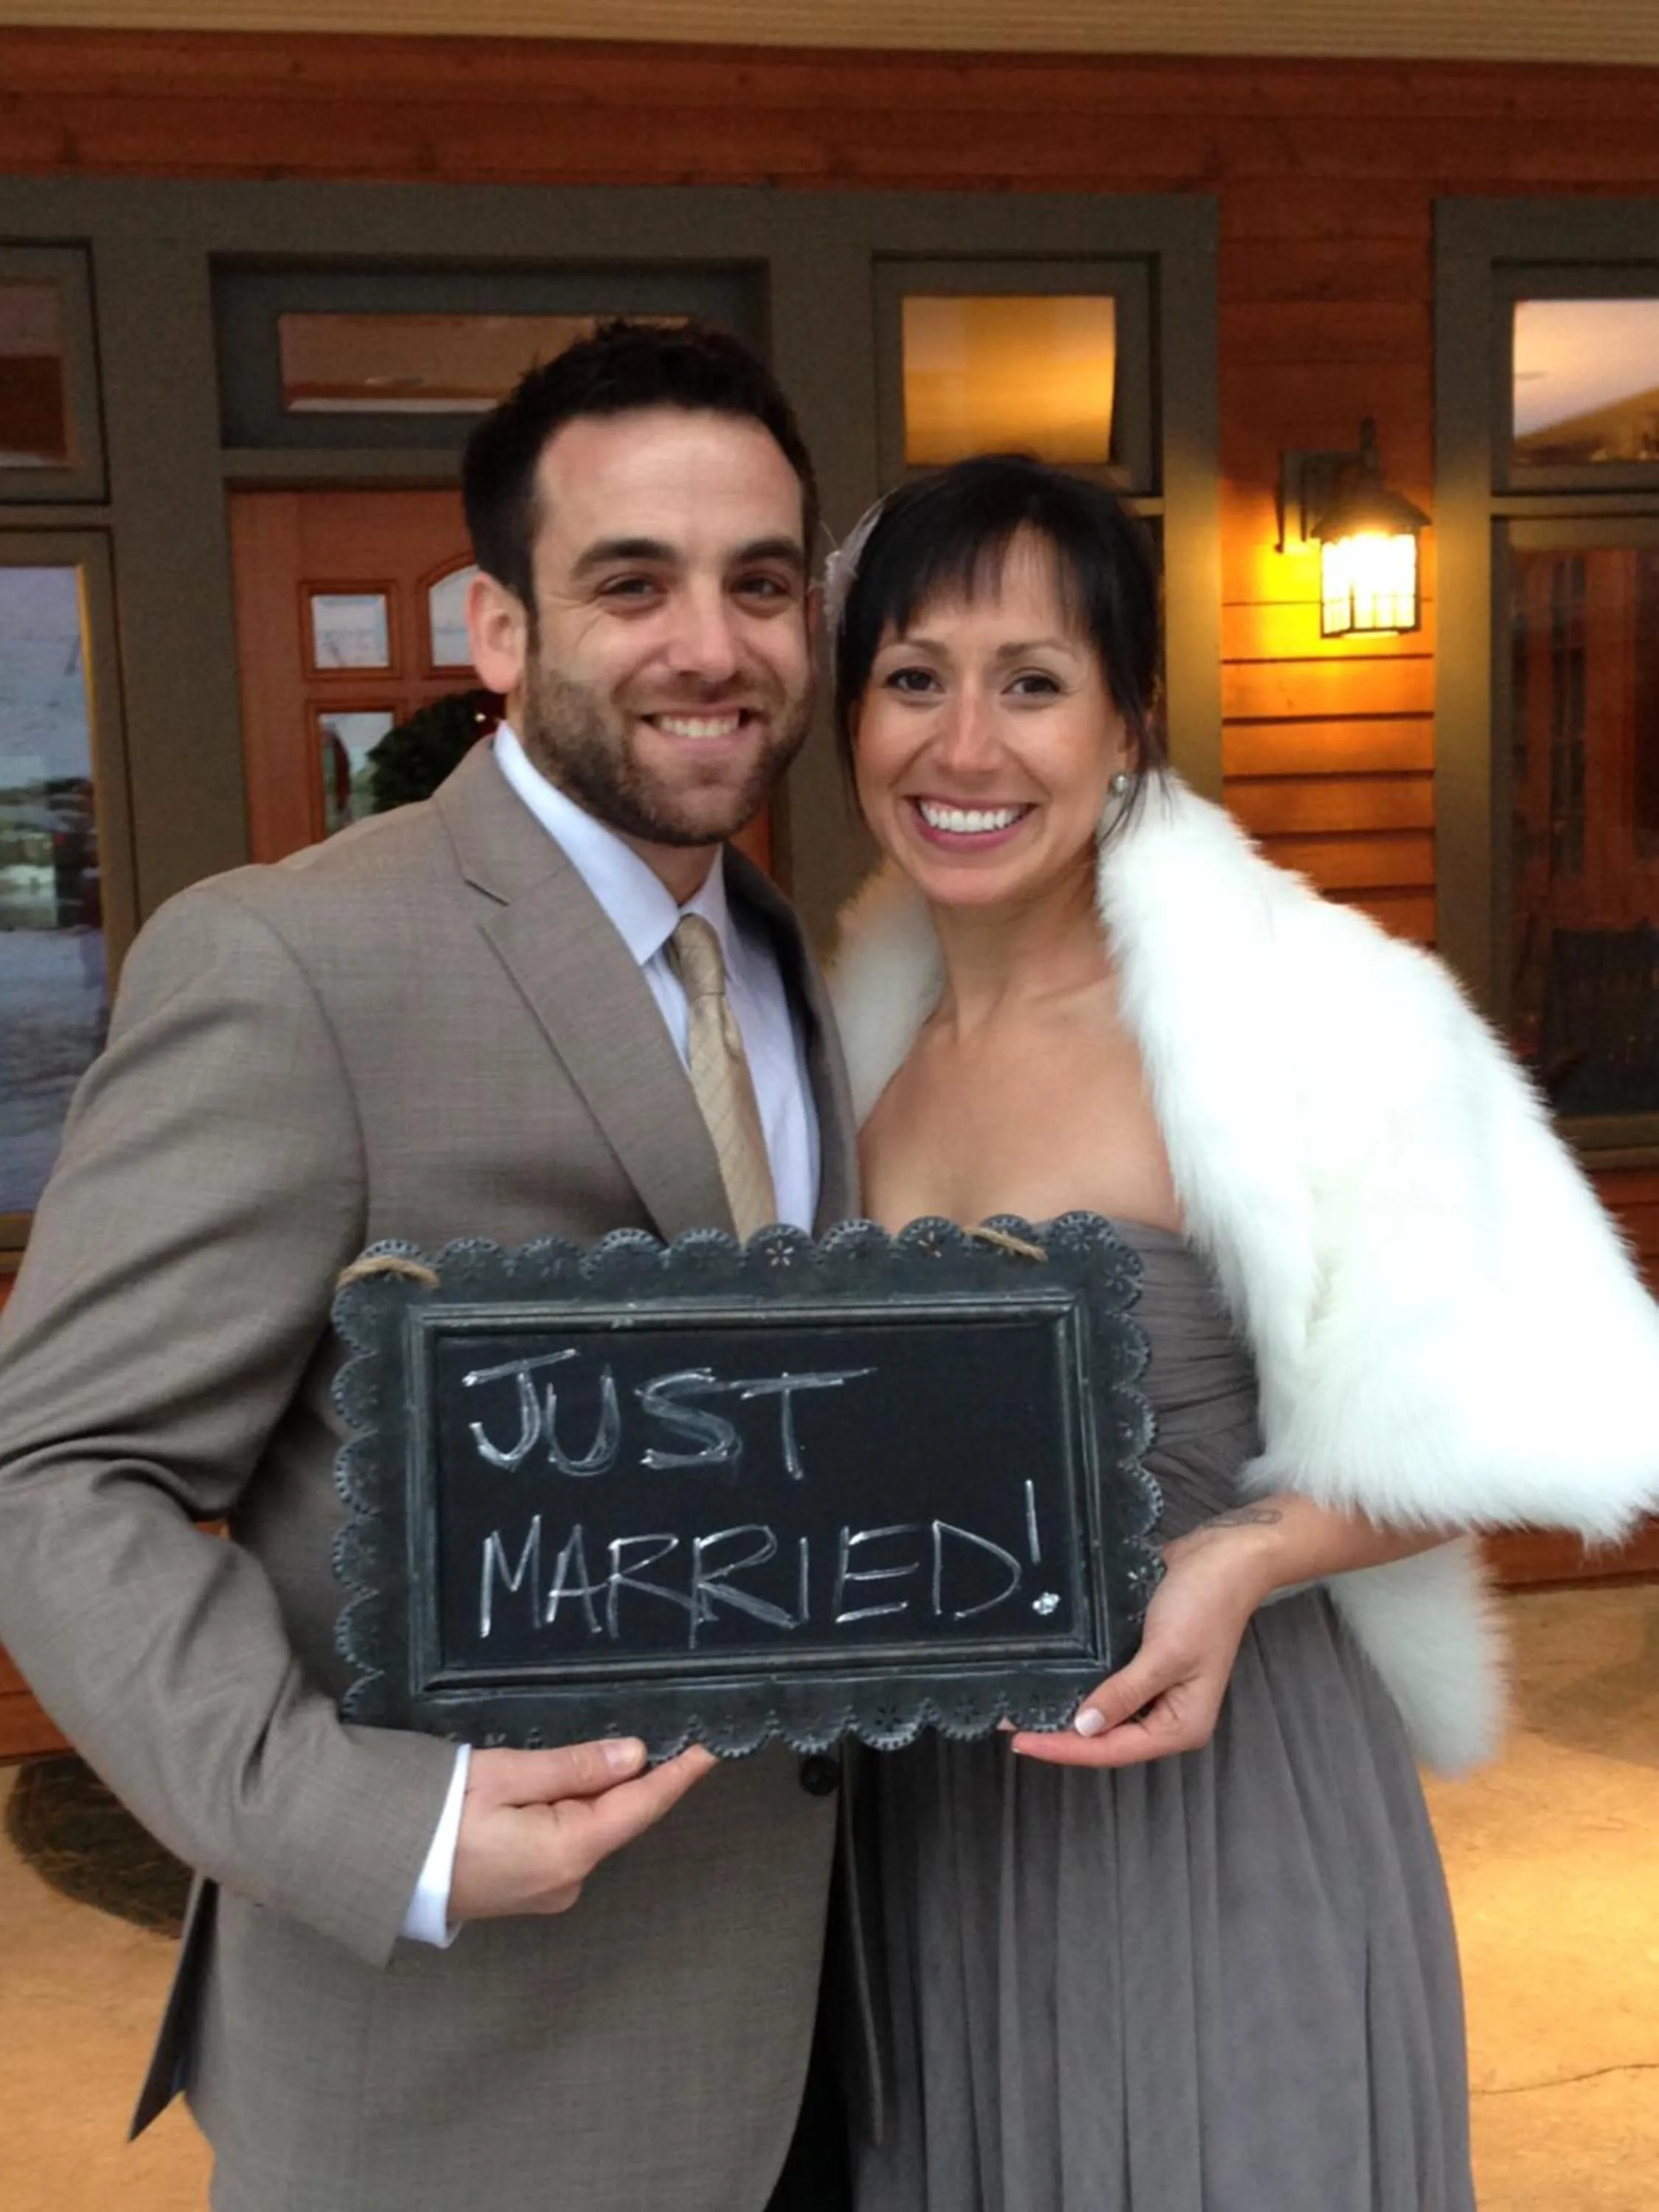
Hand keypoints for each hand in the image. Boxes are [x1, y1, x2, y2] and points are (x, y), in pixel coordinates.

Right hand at [449, 1738, 715, 1920]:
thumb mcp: (504, 1774)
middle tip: (669, 1734)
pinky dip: (580, 1813)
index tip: (712, 1749)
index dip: (678, 1775)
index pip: (641, 1806)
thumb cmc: (434, 1815)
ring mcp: (547, 1890)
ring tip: (619, 1750)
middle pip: (619, 1818)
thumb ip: (572, 1767)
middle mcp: (568, 1880)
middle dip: (641, 1779)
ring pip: (594, 1830)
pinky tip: (576, 1785)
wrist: (376, 1866)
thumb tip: (634, 1755)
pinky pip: (569, 1843)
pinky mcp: (527, 1890)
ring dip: (605, 1794)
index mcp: (569, 1851)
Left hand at [1011, 1522, 1270, 1768]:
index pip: (1114, 1749)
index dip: (1066, 1748)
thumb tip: (1084, 1727)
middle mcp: (1167, 1714)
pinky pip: (1105, 1682)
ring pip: (1103, 1712)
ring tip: (1021, 1707)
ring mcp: (1154, 1687)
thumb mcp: (1165, 1654)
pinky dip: (1079, 1683)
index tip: (1022, 1742)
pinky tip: (1050, 1677)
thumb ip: (1124, 1693)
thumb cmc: (1204, 1605)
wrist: (1223, 1555)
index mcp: (1181, 1725)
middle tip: (1011, 1726)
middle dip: (1062, 1734)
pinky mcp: (1141, 1660)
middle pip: (1107, 1737)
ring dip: (1067, 1710)